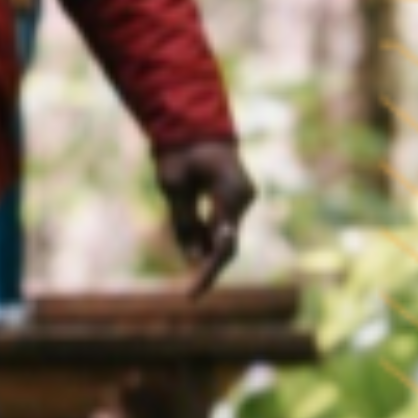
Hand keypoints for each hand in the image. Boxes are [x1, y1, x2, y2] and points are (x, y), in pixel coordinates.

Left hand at [155, 141, 255, 296]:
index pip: (223, 242)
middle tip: (190, 294)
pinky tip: (192, 245)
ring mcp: (243, 198)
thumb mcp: (173, 185)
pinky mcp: (236, 198)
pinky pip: (223, 225)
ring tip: (187, 267)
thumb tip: (191, 258)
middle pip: (229, 244)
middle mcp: (243, 198)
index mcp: (231, 192)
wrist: (192, 123)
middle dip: (209, 268)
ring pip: (226, 236)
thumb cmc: (179, 150)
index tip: (192, 293)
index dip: (208, 270)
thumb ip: (184, 220)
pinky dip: (207, 236)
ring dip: (205, 251)